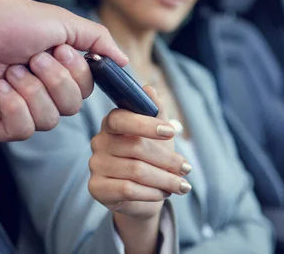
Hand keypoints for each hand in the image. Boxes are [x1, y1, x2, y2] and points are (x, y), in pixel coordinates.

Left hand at [0, 0, 127, 141]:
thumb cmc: (6, 23)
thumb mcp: (61, 20)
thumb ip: (97, 38)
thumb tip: (123, 60)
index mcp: (56, 67)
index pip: (87, 87)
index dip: (76, 72)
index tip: (58, 50)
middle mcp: (42, 89)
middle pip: (73, 105)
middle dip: (53, 79)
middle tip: (32, 59)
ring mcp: (22, 109)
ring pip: (51, 120)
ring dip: (31, 90)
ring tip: (11, 72)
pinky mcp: (1, 126)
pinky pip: (25, 129)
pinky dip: (13, 105)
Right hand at [88, 86, 192, 221]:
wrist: (143, 194)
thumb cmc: (152, 158)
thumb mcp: (159, 133)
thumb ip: (155, 110)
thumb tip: (149, 89)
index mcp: (113, 122)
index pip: (122, 119)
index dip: (146, 124)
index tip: (172, 132)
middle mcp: (100, 141)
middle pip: (136, 148)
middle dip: (167, 160)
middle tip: (187, 168)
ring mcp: (96, 165)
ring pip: (135, 171)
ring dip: (164, 179)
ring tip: (181, 185)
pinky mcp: (96, 188)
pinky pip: (127, 189)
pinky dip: (152, 192)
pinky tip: (164, 193)